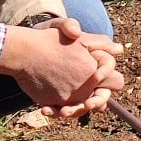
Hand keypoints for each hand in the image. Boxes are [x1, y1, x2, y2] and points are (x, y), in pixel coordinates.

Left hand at [0, 23, 124, 118]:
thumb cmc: (47, 37)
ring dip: (75, 111)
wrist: (25, 51)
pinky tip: (44, 109)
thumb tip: (115, 47)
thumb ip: (80, 30)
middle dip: (96, 102)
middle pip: (102, 97)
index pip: (112, 75)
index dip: (106, 75)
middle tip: (86, 104)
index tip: (95, 76)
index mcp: (95, 64)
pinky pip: (64, 111)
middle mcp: (89, 81)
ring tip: (62, 111)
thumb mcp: (60, 28)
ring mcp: (76, 92)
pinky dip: (55, 112)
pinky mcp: (62, 100)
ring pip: (84, 107)